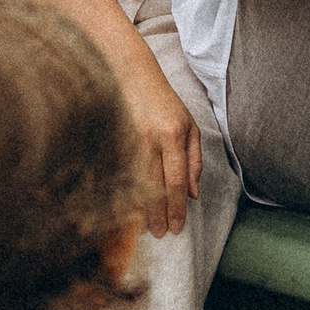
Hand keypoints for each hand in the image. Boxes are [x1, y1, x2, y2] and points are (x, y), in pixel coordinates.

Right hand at [127, 67, 202, 237]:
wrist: (132, 75)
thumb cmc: (165, 102)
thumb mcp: (190, 126)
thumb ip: (194, 161)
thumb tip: (194, 194)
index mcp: (172, 135)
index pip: (176, 180)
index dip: (177, 207)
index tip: (177, 226)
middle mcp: (150, 140)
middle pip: (155, 186)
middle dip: (159, 214)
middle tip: (162, 234)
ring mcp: (129, 140)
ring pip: (136, 183)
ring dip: (141, 209)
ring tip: (147, 229)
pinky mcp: (114, 140)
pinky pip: (121, 174)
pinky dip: (125, 194)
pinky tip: (128, 209)